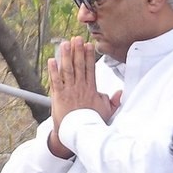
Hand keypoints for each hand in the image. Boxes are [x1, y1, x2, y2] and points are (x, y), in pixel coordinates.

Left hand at [48, 37, 118, 155]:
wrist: (77, 134)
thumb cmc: (91, 123)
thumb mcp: (106, 112)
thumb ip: (113, 101)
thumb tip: (121, 93)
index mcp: (91, 90)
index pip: (90, 69)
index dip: (89, 56)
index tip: (88, 45)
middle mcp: (80, 88)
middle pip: (79, 66)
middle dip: (77, 51)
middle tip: (76, 38)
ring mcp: (69, 91)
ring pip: (67, 70)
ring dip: (65, 56)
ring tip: (64, 44)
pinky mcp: (58, 97)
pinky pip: (55, 81)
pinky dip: (53, 71)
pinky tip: (52, 60)